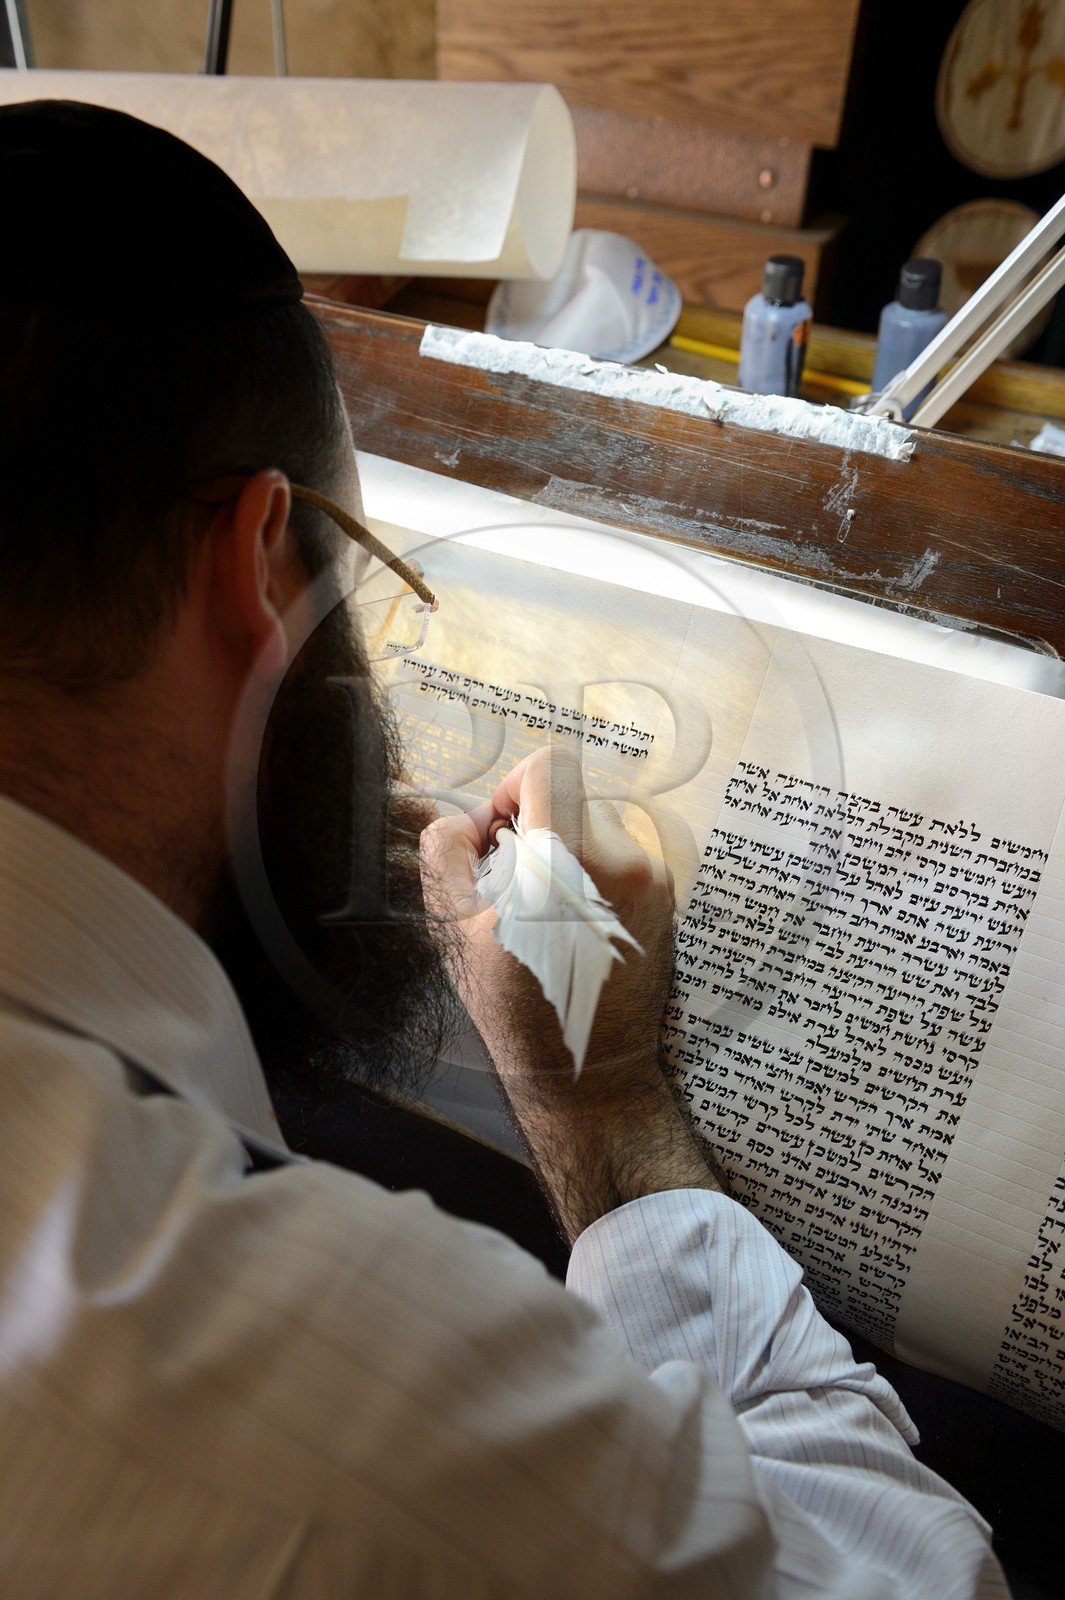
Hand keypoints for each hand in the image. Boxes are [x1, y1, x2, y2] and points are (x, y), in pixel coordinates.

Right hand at [421, 747, 724, 1241]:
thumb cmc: (516, 1011)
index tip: (502, 829)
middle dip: (535, 827)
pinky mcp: (667, 898)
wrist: (592, 1078)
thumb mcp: (454, 931)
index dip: (514, 785)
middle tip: (511, 883)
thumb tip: (468, 817)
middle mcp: (619, 864)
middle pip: (570, 796)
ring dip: (564, 852)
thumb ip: (446, 851)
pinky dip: (592, 875)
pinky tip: (575, 928)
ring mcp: (652, 880)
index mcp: (563, 868)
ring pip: (596, 825)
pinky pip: (620, 857)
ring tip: (544, 912)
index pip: (551, 766)